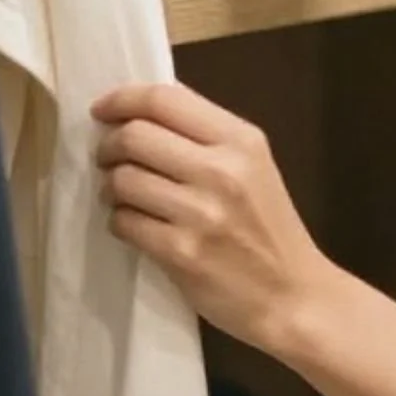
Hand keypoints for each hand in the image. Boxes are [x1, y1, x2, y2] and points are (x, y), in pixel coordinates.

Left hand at [93, 82, 335, 352]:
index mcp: (241, 140)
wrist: (293, 295)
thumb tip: (142, 117)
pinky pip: (123, 222)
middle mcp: (221, 169)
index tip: (102, 110)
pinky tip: (134, 224)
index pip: (164, 100)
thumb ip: (207, 138)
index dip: (122, 99)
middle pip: (134, 136)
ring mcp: (200, 213)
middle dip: (108, 146)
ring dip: (110, 187)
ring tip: (122, 195)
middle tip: (107, 158)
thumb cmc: (270, 228)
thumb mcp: (254, 167)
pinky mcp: (181, 252)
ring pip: (122, 180)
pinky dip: (119, 220)